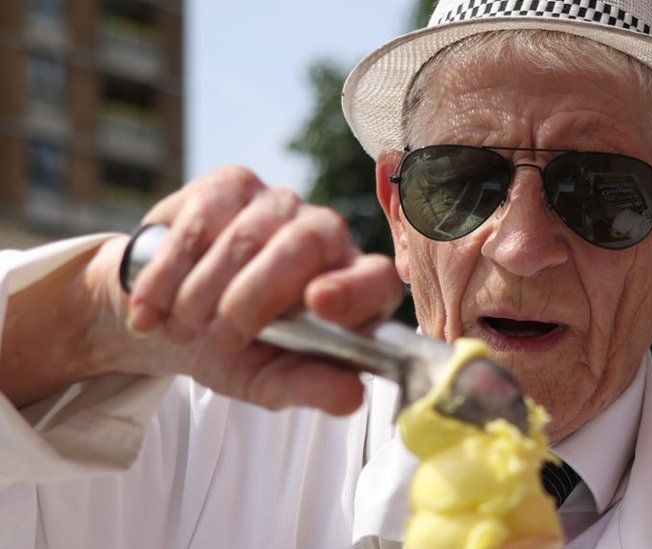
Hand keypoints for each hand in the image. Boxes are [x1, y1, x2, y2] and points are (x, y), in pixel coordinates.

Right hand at [88, 166, 402, 412]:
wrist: (169, 315)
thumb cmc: (235, 350)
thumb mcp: (268, 380)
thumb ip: (309, 386)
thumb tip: (351, 399)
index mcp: (353, 288)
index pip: (375, 277)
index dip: (353, 288)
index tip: (318, 303)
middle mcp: (328, 235)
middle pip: (305, 244)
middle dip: (251, 299)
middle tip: (218, 338)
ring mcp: (280, 204)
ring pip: (245, 238)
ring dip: (202, 294)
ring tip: (184, 327)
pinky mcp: (232, 185)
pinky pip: (199, 224)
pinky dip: (168, 275)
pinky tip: (153, 308)